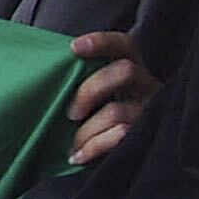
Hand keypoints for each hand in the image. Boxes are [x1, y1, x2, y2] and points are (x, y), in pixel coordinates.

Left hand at [64, 31, 157, 165]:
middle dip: (91, 90)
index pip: (124, 45)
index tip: (73, 48)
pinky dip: (93, 147)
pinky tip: (78, 155)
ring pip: (118, 111)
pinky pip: (119, 136)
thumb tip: (48, 71)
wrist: (131, 156)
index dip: (102, 42)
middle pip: (126, 71)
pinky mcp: (146, 136)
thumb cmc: (103, 120)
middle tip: (70, 113)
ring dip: (86, 130)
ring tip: (72, 143)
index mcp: (134, 69)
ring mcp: (150, 111)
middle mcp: (148, 86)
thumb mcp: (100, 95)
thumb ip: (84, 81)